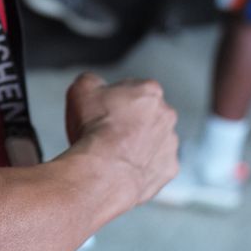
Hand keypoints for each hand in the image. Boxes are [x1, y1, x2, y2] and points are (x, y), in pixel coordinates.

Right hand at [64, 72, 178, 207]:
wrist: (103, 170)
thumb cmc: (94, 129)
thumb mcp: (81, 89)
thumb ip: (90, 80)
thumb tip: (93, 83)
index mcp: (149, 91)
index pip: (133, 88)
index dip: (114, 99)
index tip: (102, 109)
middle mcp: (166, 115)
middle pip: (147, 114)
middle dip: (130, 120)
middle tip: (106, 131)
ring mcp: (170, 143)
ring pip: (154, 140)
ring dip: (138, 144)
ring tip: (113, 153)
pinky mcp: (169, 169)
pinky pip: (156, 165)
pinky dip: (141, 166)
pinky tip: (123, 168)